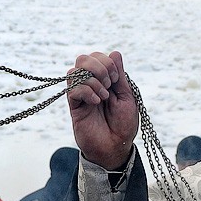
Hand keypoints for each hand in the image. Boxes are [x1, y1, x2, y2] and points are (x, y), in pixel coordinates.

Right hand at [67, 51, 137, 170]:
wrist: (115, 148)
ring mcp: (81, 94)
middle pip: (83, 59)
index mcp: (105, 80)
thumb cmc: (124, 125)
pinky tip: (96, 102)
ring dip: (92, 79)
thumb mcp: (127, 97)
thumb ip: (120, 76)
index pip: (98, 57)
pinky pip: (73, 88)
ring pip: (74, 71)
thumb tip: (115, 52)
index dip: (107, 62)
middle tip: (109, 84)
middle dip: (99, 66)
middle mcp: (91, 84)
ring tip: (103, 96)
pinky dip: (87, 91)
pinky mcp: (74, 106)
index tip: (116, 79)